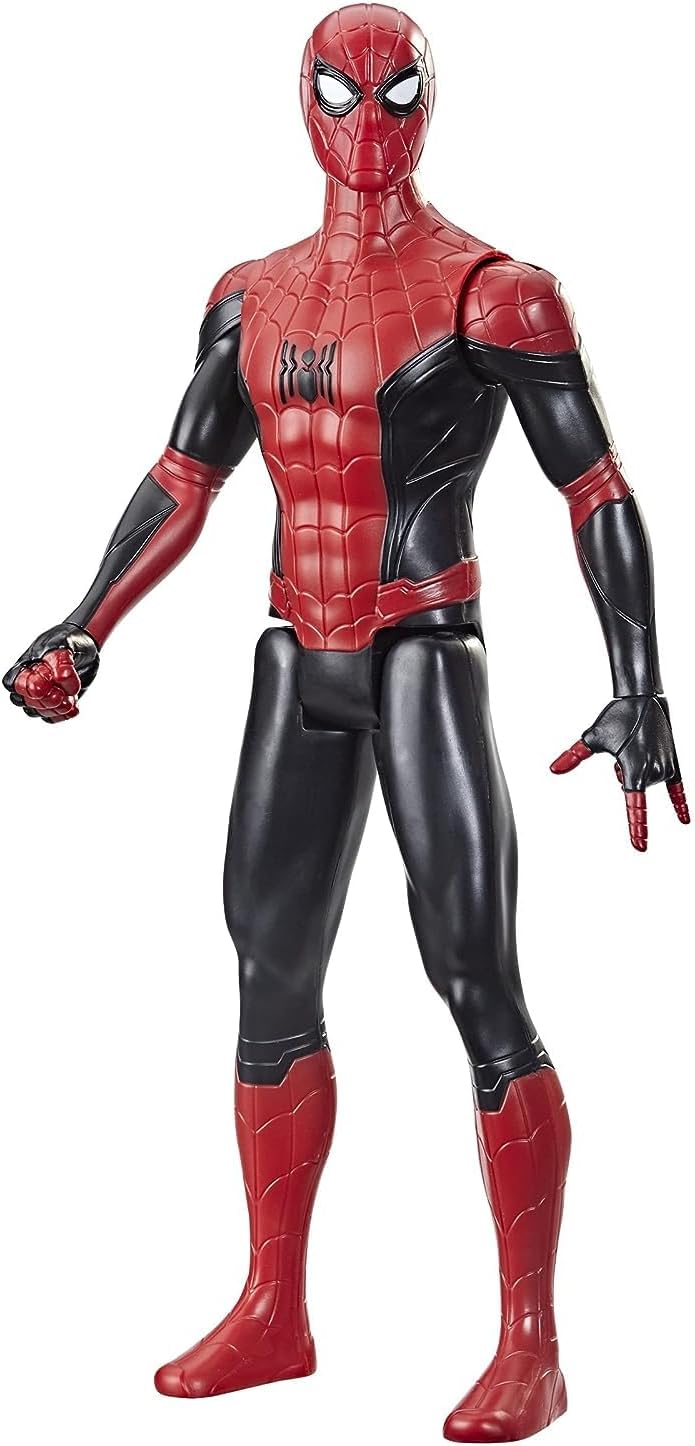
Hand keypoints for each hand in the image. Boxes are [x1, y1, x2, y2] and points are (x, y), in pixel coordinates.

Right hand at [3, 626, 99, 723]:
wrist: (86, 647)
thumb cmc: (70, 640)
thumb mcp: (66, 643)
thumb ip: (61, 659)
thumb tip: (60, 677)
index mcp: (26, 665)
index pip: (15, 684)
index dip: (28, 687)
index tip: (46, 684)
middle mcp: (31, 682)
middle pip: (26, 701)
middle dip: (44, 701)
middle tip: (60, 695)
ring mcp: (43, 695)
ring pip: (39, 711)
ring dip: (55, 709)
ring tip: (71, 701)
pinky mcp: (56, 704)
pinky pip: (53, 717)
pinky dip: (63, 715)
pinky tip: (74, 707)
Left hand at [550, 694, 688, 851]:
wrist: (641, 698)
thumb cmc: (616, 717)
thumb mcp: (591, 739)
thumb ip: (574, 757)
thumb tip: (554, 769)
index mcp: (633, 773)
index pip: (635, 809)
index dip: (637, 829)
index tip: (640, 847)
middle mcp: (652, 773)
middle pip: (634, 788)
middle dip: (624, 772)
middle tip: (625, 746)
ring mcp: (665, 768)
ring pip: (648, 782)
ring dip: (639, 769)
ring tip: (637, 744)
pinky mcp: (673, 761)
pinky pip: (678, 788)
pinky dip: (679, 804)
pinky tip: (684, 820)